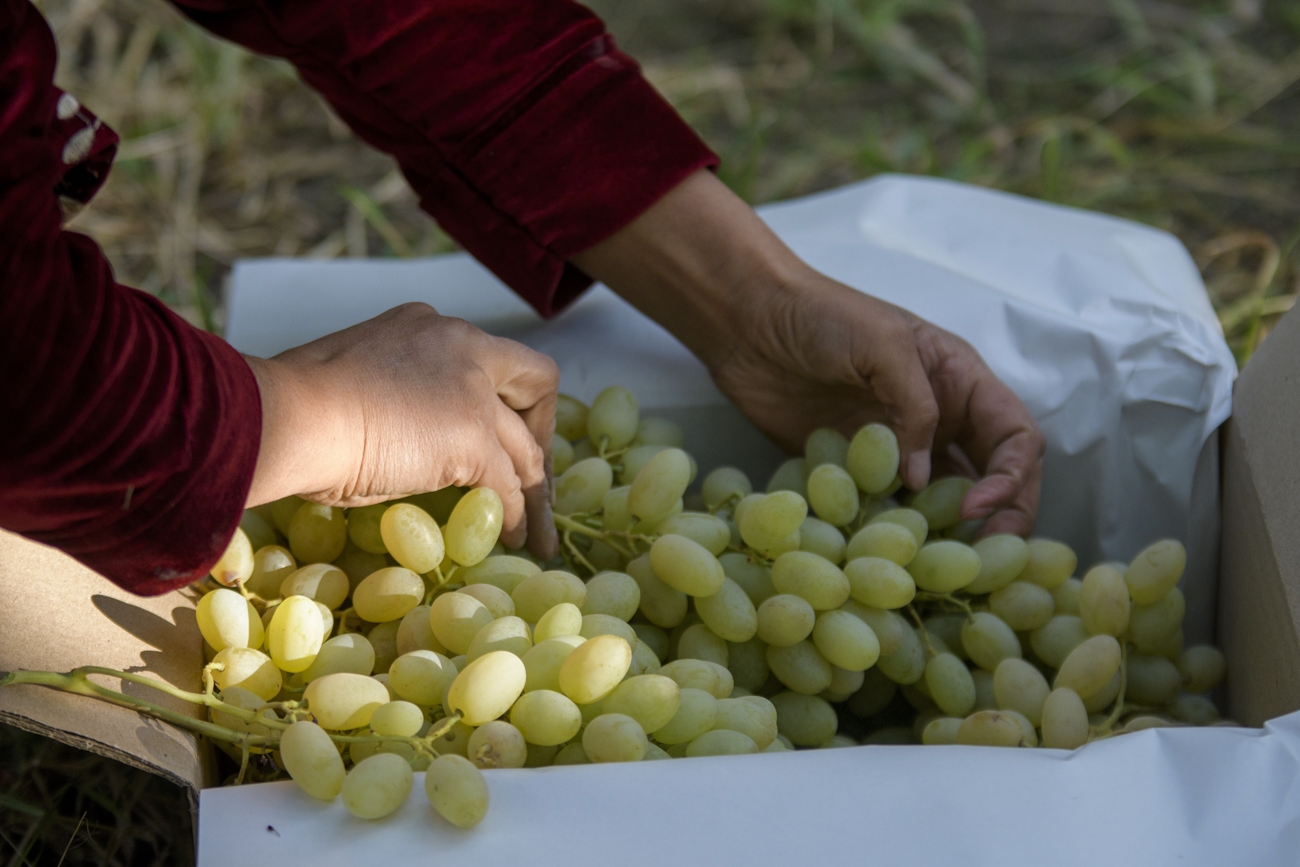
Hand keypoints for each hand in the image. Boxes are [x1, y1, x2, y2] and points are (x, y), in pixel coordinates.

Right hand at [243, 303, 558, 556]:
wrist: (286, 416)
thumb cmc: (295, 406)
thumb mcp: (357, 380)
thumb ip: (396, 395)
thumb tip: (402, 440)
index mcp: (427, 326)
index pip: (487, 357)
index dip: (502, 396)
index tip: (499, 429)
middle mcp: (460, 344)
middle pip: (534, 381)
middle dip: (540, 431)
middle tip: (534, 475)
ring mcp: (472, 391)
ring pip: (527, 445)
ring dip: (535, 490)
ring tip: (534, 530)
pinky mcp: (473, 438)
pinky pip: (507, 484)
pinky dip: (514, 515)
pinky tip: (509, 536)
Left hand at [711, 275, 1043, 535]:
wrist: (749, 322)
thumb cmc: (822, 315)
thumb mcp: (883, 344)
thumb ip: (914, 406)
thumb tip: (921, 479)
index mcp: (960, 381)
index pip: (1015, 435)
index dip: (1011, 474)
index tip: (979, 505)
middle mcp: (940, 420)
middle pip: (992, 478)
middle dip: (999, 518)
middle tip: (984, 559)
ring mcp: (897, 448)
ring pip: (942, 502)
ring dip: (948, 534)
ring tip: (939, 569)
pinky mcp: (855, 472)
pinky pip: (885, 508)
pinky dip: (891, 533)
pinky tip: (884, 556)